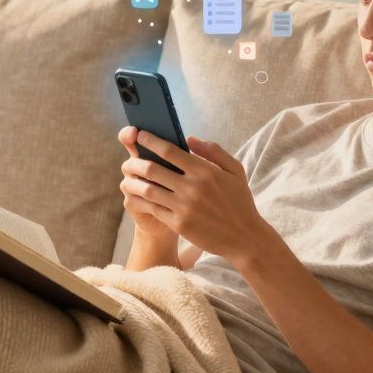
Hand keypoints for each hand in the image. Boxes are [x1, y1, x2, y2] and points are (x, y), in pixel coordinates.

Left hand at [119, 129, 273, 262]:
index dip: (151, 141)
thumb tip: (189, 138)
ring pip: (148, 189)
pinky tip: (135, 196)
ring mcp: (184, 207)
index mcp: (205, 171)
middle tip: (129, 159)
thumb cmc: (239, 201)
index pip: (170, 151)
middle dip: (136, 162)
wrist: (244, 237)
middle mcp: (192, 187)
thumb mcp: (235, 171)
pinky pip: (153, 208)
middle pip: (153, 169)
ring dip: (134, 181)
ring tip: (128, 177)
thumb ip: (213, 151)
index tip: (141, 135)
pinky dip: (140, 201)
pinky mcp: (179, 224)